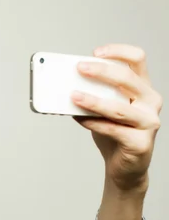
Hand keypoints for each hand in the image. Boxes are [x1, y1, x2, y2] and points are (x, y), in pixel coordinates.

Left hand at [71, 44, 161, 191]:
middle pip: (127, 79)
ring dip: (93, 100)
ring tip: (73, 96)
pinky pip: (113, 129)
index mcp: (143, 89)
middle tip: (79, 69)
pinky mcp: (140, 143)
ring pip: (118, 107)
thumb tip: (68, 84)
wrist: (124, 167)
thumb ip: (96, 95)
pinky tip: (78, 118)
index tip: (96, 52)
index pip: (137, 60)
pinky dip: (93, 123)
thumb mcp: (106, 110)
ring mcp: (148, 122)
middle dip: (101, 71)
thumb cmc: (115, 134)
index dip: (118, 52)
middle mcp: (151, 102)